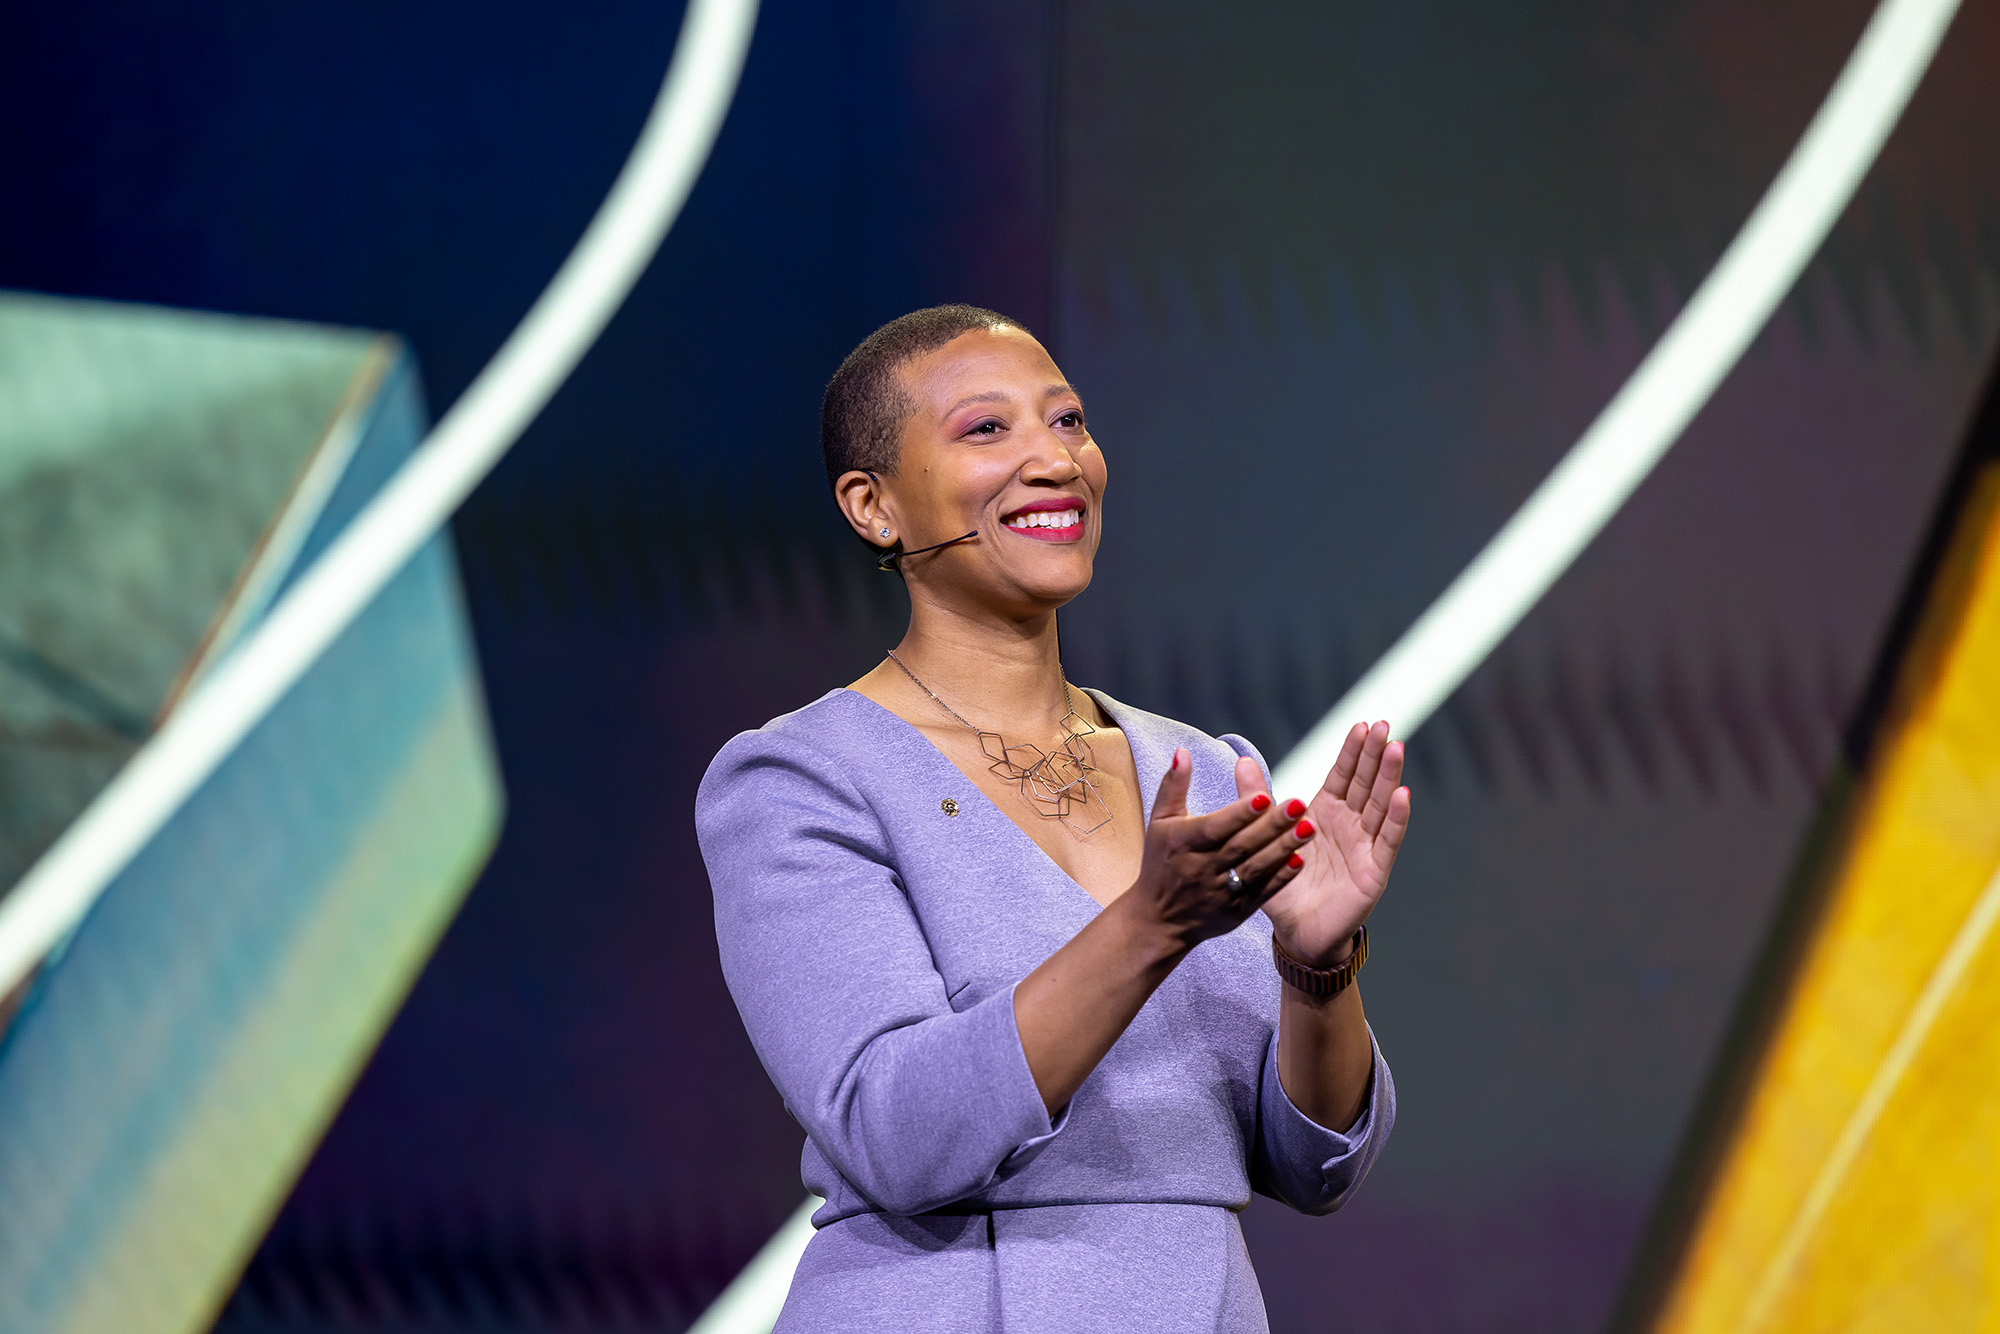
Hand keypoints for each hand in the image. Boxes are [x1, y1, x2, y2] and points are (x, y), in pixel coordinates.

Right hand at [1128, 747, 1318, 949]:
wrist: (1158, 920)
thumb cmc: (1161, 861)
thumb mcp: (1160, 821)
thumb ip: (1173, 785)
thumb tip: (1183, 750)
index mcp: (1183, 843)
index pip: (1214, 827)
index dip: (1238, 813)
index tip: (1264, 796)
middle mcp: (1201, 869)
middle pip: (1240, 846)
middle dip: (1271, 826)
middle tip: (1299, 804)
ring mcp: (1220, 893)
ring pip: (1255, 869)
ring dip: (1283, 849)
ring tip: (1309, 828)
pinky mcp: (1236, 912)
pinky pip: (1261, 894)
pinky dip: (1280, 878)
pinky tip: (1300, 860)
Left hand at [1258, 721, 1410, 966]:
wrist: (1296, 932)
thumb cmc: (1284, 883)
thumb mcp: (1266, 836)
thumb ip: (1256, 799)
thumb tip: (1242, 760)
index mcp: (1325, 814)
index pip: (1342, 775)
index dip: (1352, 751)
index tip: (1361, 723)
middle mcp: (1350, 826)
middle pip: (1365, 783)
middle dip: (1374, 754)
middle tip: (1384, 724)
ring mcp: (1365, 847)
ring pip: (1379, 805)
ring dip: (1389, 777)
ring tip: (1395, 748)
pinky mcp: (1373, 871)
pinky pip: (1386, 841)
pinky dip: (1395, 819)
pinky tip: (1402, 795)